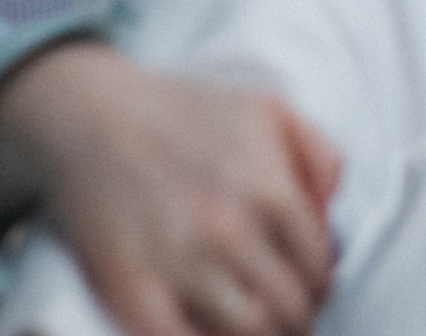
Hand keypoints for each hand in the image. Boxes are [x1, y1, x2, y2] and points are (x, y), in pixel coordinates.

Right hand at [0, 40, 341, 335]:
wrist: (86, 115)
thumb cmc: (184, 114)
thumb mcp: (267, 110)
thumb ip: (321, 158)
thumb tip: (339, 220)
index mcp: (268, 188)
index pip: (320, 270)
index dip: (319, 287)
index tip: (305, 289)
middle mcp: (228, 228)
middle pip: (292, 311)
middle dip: (296, 319)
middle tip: (283, 316)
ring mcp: (178, 263)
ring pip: (249, 335)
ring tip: (254, 327)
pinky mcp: (129, 290)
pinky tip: (208, 331)